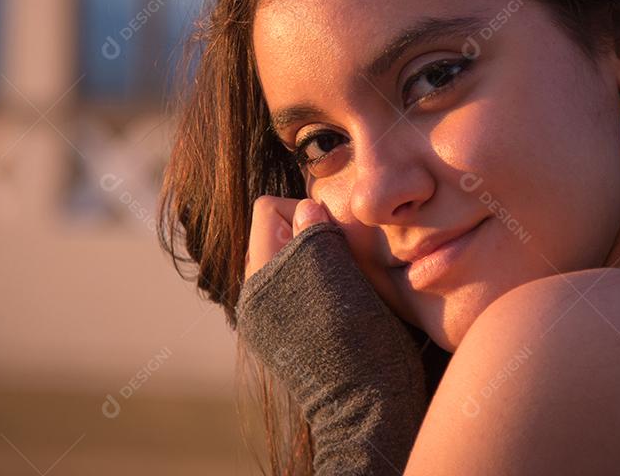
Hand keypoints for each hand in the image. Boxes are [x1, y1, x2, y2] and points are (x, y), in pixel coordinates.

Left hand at [236, 197, 428, 474]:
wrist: (365, 413)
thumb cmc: (363, 342)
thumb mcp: (346, 278)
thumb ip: (318, 237)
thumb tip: (306, 206)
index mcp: (261, 276)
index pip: (270, 209)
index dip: (309, 211)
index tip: (339, 236)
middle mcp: (253, 294)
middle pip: (277, 232)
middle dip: (311, 235)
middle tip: (345, 257)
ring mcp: (264, 317)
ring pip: (288, 258)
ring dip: (315, 261)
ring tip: (344, 284)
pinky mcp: (279, 335)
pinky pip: (293, 287)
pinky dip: (315, 286)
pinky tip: (340, 306)